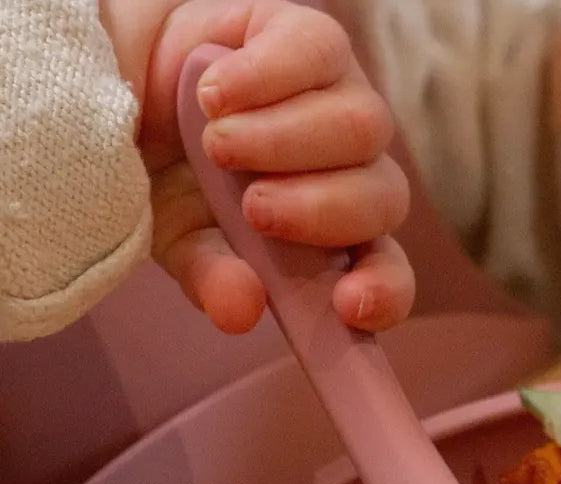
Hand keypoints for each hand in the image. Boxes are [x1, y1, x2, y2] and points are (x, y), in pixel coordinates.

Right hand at [100, 0, 413, 333]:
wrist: (118, 86)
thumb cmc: (166, 175)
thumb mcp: (177, 236)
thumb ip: (211, 275)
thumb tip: (240, 312)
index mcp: (334, 240)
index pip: (389, 275)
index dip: (382, 292)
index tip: (347, 303)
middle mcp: (353, 174)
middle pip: (385, 199)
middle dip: (320, 210)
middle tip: (254, 209)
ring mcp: (341, 103)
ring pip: (363, 128)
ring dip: (287, 142)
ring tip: (218, 147)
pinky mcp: (312, 42)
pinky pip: (318, 54)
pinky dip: (264, 78)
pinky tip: (214, 95)